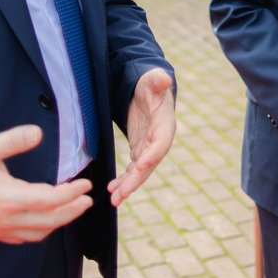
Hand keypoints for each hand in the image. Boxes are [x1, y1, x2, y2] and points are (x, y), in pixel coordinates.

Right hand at [0, 125, 92, 243]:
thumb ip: (13, 140)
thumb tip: (37, 133)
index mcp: (7, 198)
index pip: (50, 201)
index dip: (71, 194)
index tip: (85, 184)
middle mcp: (7, 218)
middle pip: (50, 221)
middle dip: (73, 210)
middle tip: (88, 199)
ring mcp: (1, 229)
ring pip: (40, 233)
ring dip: (60, 221)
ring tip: (73, 207)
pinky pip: (26, 238)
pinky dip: (43, 229)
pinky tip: (49, 218)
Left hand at [108, 68, 175, 206]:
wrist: (148, 91)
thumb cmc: (151, 84)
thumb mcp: (153, 80)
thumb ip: (157, 81)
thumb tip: (164, 78)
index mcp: (165, 124)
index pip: (161, 143)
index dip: (153, 155)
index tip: (141, 165)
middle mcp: (160, 140)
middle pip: (150, 164)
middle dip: (136, 180)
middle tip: (122, 194)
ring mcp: (149, 148)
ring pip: (140, 171)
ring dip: (128, 186)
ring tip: (114, 199)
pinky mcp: (140, 150)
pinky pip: (133, 169)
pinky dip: (124, 181)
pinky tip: (112, 191)